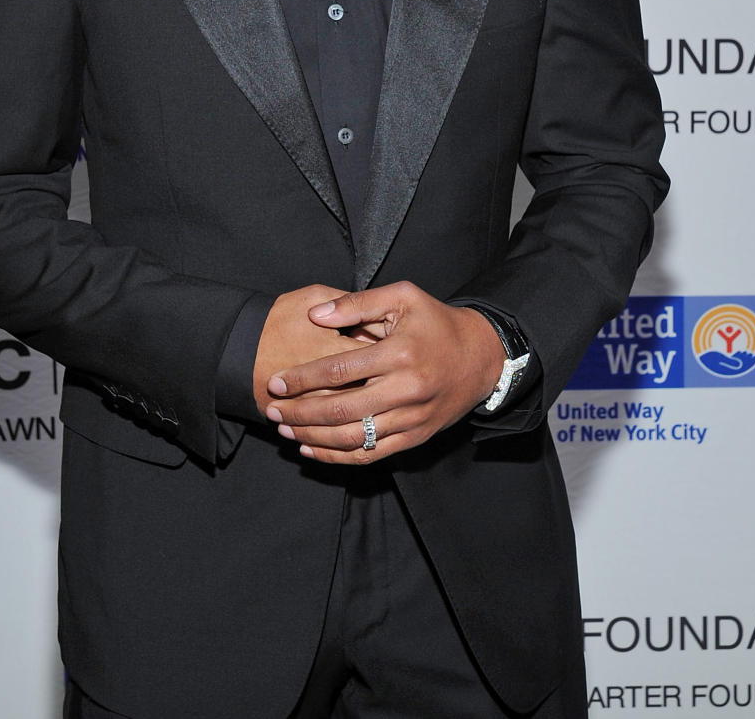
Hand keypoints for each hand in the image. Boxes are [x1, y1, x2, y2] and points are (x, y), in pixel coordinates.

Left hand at [264, 281, 506, 464]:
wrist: (482, 356)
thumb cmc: (436, 321)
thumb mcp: (402, 297)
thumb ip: (357, 303)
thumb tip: (314, 314)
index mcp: (399, 353)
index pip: (340, 370)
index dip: (304, 378)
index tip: (276, 381)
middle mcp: (406, 390)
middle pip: (342, 410)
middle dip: (300, 413)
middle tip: (271, 409)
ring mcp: (411, 418)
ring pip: (353, 438)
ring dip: (313, 437)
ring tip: (285, 429)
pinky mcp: (415, 437)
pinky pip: (370, 455)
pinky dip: (337, 457)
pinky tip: (311, 449)